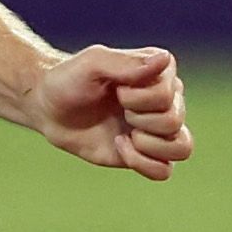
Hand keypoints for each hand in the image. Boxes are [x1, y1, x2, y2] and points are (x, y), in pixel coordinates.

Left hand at [27, 44, 191, 178]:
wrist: (49, 107)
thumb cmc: (69, 79)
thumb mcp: (92, 64)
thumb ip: (126, 63)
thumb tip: (164, 60)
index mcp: (161, 72)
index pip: (168, 95)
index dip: (137, 98)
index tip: (116, 90)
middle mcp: (167, 99)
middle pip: (174, 121)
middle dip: (139, 119)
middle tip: (117, 109)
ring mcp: (158, 128)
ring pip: (182, 148)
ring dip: (148, 145)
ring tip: (124, 135)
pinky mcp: (147, 153)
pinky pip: (165, 171)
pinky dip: (142, 163)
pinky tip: (119, 146)